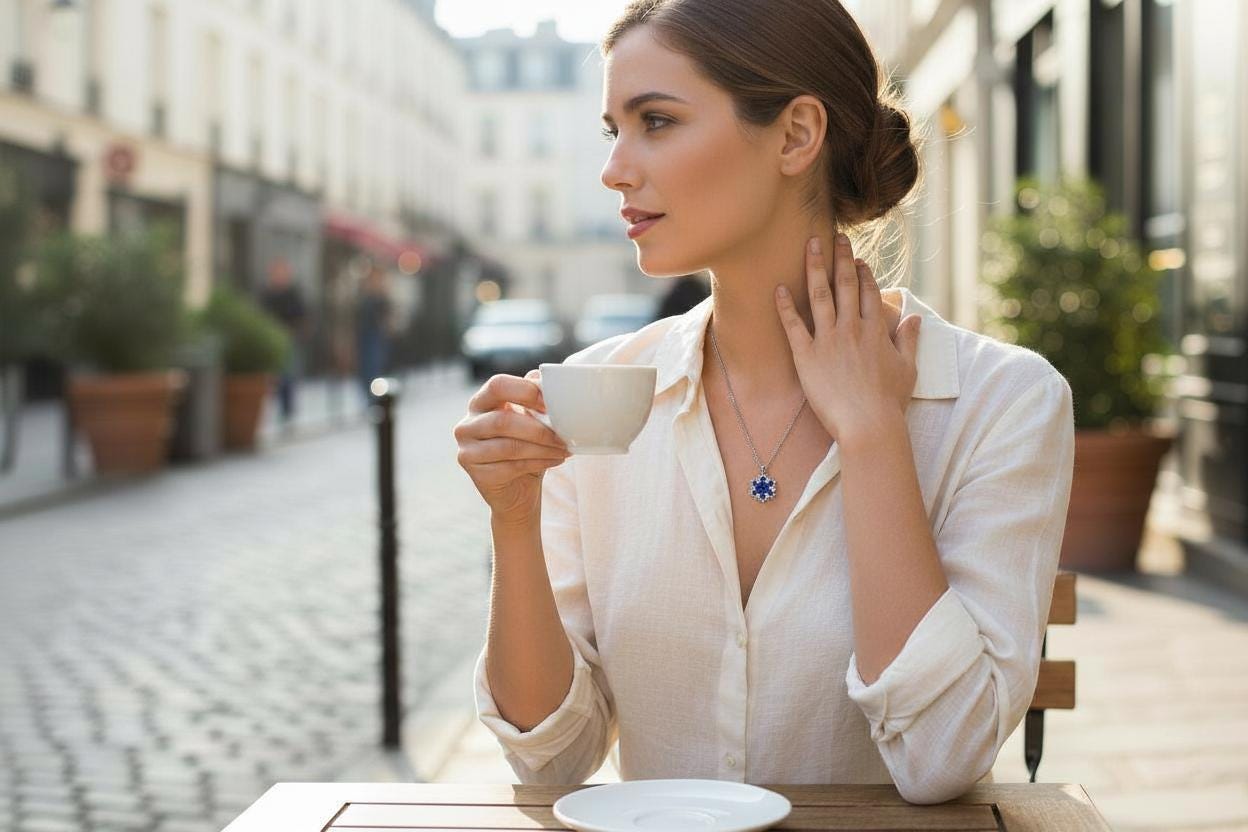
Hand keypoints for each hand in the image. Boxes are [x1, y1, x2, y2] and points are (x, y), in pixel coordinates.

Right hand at [453, 369, 571, 524]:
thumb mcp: (531, 419)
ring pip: (509, 446)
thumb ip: (535, 398)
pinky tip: (555, 460)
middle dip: (538, 428)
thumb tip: (546, 379)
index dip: (525, 391)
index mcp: (481, 402)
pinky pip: (511, 466)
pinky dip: (539, 463)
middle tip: (563, 435)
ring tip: (563, 449)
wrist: (517, 489)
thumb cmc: (526, 447)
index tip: (550, 403)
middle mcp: (467, 424)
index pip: (497, 385)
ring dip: (542, 448)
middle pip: (502, 420)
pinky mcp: (476, 474)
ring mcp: (467, 450)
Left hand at [774, 233, 921, 442]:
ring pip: (820, 295)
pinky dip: (785, 306)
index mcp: (876, 330)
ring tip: (810, 246)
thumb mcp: (908, 368)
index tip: (858, 259)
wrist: (868, 425)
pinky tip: (778, 288)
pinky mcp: (807, 356)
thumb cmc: (889, 402)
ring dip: (815, 268)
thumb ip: (909, 340)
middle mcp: (852, 328)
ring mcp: (828, 340)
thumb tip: (915, 318)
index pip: (869, 293)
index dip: (864, 273)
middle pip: (845, 285)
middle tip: (835, 237)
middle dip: (841, 258)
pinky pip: (793, 325)